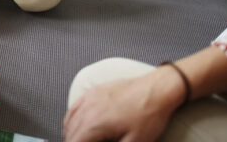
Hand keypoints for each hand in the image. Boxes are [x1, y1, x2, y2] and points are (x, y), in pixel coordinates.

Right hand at [63, 68, 183, 141]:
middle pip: (70, 133)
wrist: (157, 89)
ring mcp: (88, 98)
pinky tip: (76, 125)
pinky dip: (71, 119)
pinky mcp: (93, 91)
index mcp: (95, 125)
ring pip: (69, 121)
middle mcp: (87, 110)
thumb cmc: (148, 115)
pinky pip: (74, 107)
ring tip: (81, 140)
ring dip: (72, 134)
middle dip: (75, 141)